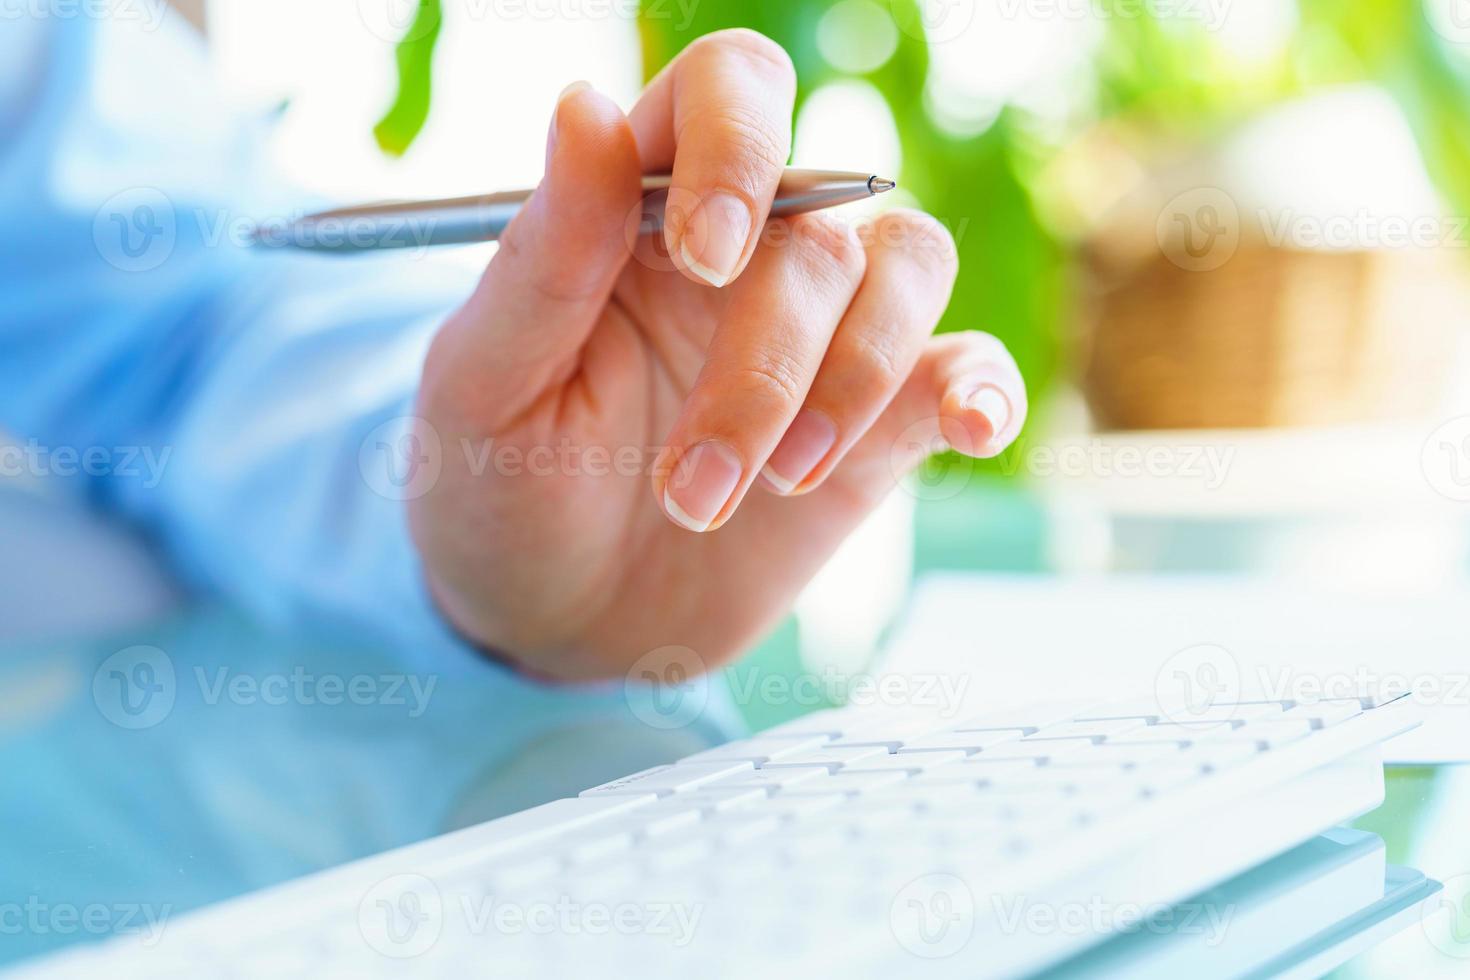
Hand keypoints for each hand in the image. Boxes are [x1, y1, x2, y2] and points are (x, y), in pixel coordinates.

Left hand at [411, 30, 1025, 681]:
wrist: (554, 624)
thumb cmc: (498, 490)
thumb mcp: (485, 383)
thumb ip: (544, 255)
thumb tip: (585, 102)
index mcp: (642, 213)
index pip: (729, 92)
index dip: (739, 146)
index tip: (706, 260)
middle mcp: (746, 254)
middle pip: (818, 232)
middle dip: (765, 370)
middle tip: (689, 492)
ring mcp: (821, 337)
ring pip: (909, 269)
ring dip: (856, 381)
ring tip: (781, 487)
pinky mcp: (878, 425)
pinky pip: (966, 368)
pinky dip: (983, 388)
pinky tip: (970, 429)